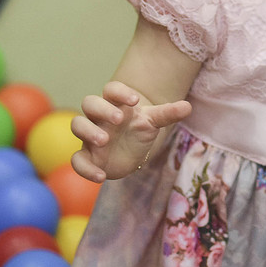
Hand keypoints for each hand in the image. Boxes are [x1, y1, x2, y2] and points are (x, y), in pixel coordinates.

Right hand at [71, 80, 192, 180]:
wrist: (130, 155)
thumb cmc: (139, 132)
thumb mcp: (153, 122)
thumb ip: (168, 113)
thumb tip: (188, 106)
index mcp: (116, 104)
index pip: (111, 89)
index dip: (120, 92)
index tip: (135, 100)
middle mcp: (100, 118)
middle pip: (90, 103)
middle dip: (102, 109)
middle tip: (118, 119)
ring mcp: (91, 136)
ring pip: (77, 125)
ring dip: (88, 131)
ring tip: (104, 141)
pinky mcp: (87, 157)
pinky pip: (77, 160)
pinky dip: (86, 168)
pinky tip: (101, 176)